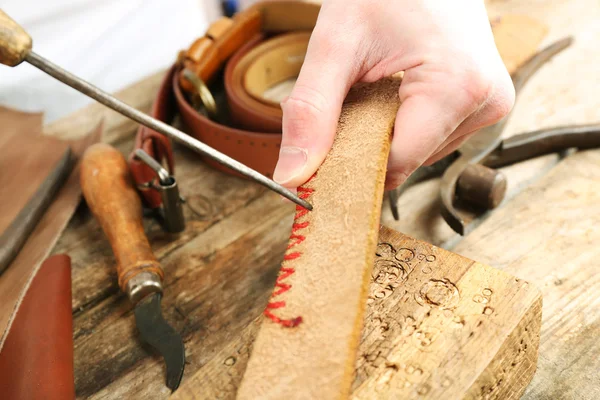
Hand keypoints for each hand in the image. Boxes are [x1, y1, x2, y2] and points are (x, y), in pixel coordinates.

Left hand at [273, 0, 514, 189]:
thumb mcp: (337, 44)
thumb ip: (311, 112)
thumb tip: (291, 175)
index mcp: (457, 88)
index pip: (395, 165)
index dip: (351, 163)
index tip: (322, 150)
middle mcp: (485, 103)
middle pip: (407, 161)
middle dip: (367, 144)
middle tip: (347, 102)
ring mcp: (488, 104)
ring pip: (418, 153)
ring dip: (385, 134)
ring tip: (374, 89)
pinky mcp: (483, 103)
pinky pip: (432, 137)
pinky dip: (403, 125)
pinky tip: (392, 94)